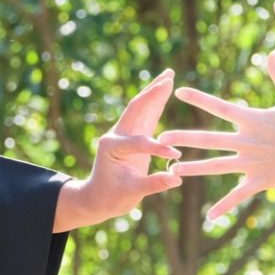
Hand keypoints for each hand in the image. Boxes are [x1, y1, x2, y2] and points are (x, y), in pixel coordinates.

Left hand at [53, 69, 183, 230]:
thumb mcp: (131, 194)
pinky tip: (165, 92)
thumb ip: (153, 184)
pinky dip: (156, 103)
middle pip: (136, 108)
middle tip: (169, 76)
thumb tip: (177, 179)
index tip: (175, 155)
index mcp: (111, 147)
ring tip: (170, 76)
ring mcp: (124, 134)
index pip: (138, 143)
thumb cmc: (110, 198)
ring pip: (141, 108)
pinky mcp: (132, 137)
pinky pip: (146, 116)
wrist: (97, 198)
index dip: (157, 148)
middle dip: (152, 92)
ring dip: (155, 92)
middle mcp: (116, 135)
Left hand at [167, 53, 274, 222]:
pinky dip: (224, 206)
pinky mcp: (261, 180)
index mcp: (253, 120)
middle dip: (184, 138)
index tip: (179, 91)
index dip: (199, 98)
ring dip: (195, 168)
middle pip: (210, 139)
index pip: (220, 107)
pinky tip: (210, 217)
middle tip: (161, 138)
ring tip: (173, 169)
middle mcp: (248, 141)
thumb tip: (272, 52)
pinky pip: (238, 195)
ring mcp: (253, 162)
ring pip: (217, 166)